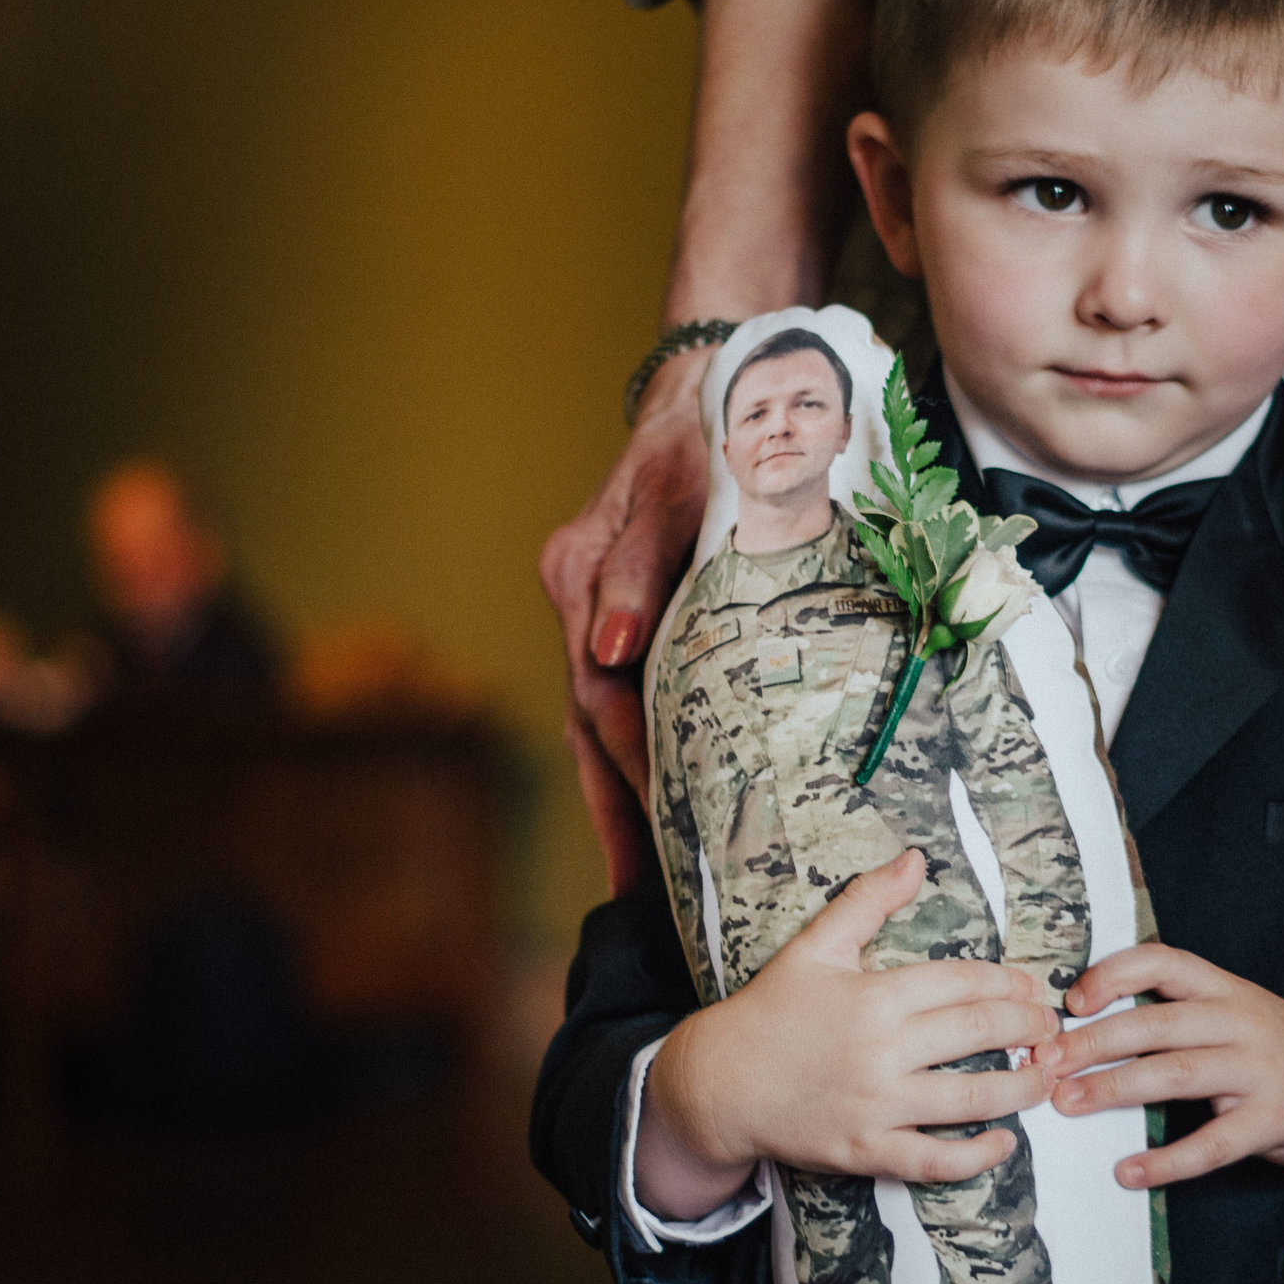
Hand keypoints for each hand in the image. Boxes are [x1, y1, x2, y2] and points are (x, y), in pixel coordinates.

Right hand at [538, 347, 711, 883]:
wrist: (707, 387)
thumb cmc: (703, 432)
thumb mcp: (677, 487)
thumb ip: (637, 569)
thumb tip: (605, 651)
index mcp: (578, 575)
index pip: (602, 693)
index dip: (629, 767)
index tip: (657, 834)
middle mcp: (576, 601)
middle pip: (592, 725)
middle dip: (619, 812)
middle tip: (645, 896)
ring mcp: (592, 610)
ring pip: (603, 722)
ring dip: (622, 799)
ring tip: (644, 885)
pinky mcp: (619, 614)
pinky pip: (623, 699)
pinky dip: (636, 757)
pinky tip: (657, 812)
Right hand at [636, 850, 1063, 1218]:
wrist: (719, 1083)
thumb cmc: (771, 1011)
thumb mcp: (816, 946)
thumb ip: (868, 901)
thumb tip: (916, 858)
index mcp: (875, 995)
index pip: (963, 982)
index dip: (1009, 982)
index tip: (1034, 986)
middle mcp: (881, 1050)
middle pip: (978, 1032)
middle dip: (1028, 1026)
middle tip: (1053, 1026)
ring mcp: (876, 1104)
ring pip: (970, 1097)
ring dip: (1021, 1087)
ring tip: (1048, 1076)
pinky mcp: (867, 1151)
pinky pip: (934, 1160)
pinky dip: (978, 1156)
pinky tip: (1006, 1141)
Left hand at [1033, 944, 1283, 1191]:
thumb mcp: (1240, 1016)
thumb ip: (1183, 1018)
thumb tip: (1091, 1032)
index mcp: (1227, 989)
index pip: (1162, 960)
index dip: (1112, 974)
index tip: (1069, 1001)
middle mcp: (1241, 1020)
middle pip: (1155, 1022)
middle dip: (1091, 1042)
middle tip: (1044, 1063)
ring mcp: (1261, 1069)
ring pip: (1175, 1073)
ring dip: (1113, 1089)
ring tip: (1068, 1104)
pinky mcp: (1276, 1119)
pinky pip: (1212, 1143)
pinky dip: (1167, 1160)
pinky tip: (1130, 1172)